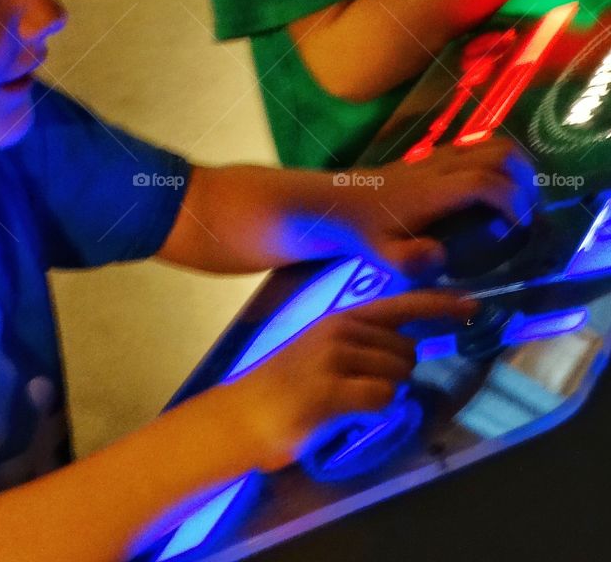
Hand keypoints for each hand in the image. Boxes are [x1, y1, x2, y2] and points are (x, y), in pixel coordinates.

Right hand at [224, 288, 478, 473]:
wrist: (244, 413)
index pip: (401, 305)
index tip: (474, 304)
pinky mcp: (330, 390)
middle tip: (358, 386)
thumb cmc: (288, 384)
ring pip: (397, 375)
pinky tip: (344, 412)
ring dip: (383, 392)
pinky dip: (372, 410)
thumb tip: (409, 347)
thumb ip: (364, 342)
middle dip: (396, 372)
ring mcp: (334, 358)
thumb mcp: (325, 348)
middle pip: (407, 351)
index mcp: (341, 318)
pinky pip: (381, 398)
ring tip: (346, 399)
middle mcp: (340, 330)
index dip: (440, 305)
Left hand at [333, 137, 538, 276]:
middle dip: (525, 179)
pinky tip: (496, 192)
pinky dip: (499, 163)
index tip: (522, 227)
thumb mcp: (383, 256)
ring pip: (490, 143)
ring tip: (521, 202)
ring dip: (516, 168)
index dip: (512, 201)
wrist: (338, 202)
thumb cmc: (364, 232)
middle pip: (498, 152)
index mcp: (432, 191)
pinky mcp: (435, 156)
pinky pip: (477, 147)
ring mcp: (438, 156)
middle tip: (529, 212)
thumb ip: (411, 260)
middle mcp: (439, 166)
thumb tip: (442, 256)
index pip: (484, 182)